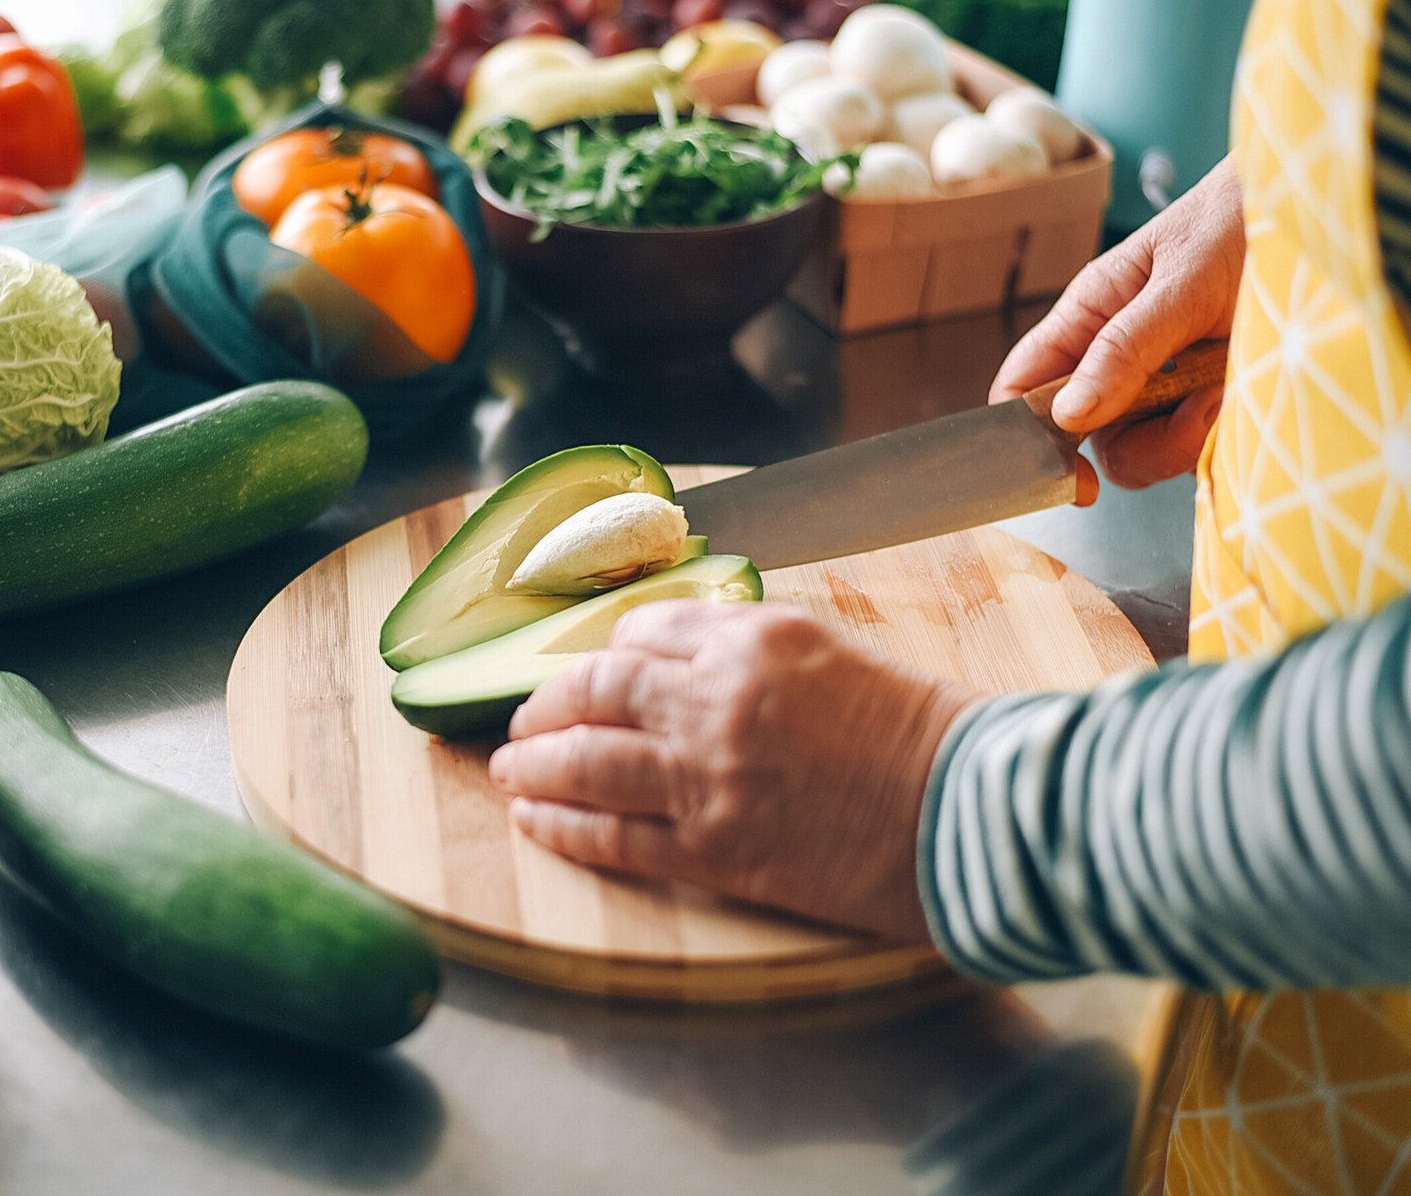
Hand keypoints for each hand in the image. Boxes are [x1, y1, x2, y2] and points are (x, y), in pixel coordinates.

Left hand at [488, 600, 982, 940]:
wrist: (974, 810)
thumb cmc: (924, 733)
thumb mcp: (835, 653)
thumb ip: (755, 651)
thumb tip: (688, 660)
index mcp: (752, 637)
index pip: (644, 631)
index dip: (603, 653)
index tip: (585, 671)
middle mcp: (716, 697)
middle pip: (596, 690)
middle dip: (546, 705)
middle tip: (522, 721)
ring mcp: (707, 776)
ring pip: (587, 761)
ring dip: (534, 764)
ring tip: (507, 769)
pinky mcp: (714, 850)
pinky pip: (613, 836)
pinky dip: (563, 826)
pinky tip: (536, 821)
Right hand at [992, 158, 1242, 488]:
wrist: (1317, 216)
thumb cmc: (1240, 220)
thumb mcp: (1180, 282)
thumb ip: (1122, 348)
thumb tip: (1066, 415)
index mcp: (1088, 317)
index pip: (1025, 385)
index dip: (1026, 433)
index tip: (1065, 468)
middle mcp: (1115, 357)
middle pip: (1087, 436)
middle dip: (1135, 445)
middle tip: (1187, 419)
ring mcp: (1161, 383)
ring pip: (1141, 451)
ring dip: (1183, 439)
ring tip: (1221, 393)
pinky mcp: (1208, 400)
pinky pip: (1191, 447)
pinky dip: (1214, 437)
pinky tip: (1235, 396)